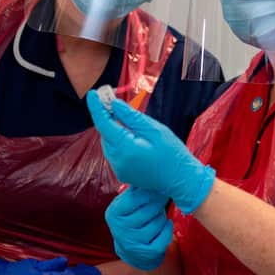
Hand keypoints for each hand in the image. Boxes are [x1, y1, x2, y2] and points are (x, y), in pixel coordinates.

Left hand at [87, 91, 215, 213]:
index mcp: (125, 148)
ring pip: (108, 143)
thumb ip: (131, 117)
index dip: (96, 107)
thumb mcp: (154, 129)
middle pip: (104, 134)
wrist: (182, 180)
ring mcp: (119, 169)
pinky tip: (131, 136)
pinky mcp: (122, 174)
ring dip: (113, 130)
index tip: (92, 93)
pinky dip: (118, 142)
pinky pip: (114, 153)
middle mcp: (118, 160)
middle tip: (112, 101)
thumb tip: (113, 104)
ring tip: (126, 120)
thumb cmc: (172, 153)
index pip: (104, 124)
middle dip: (107, 117)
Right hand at [105, 187, 172, 270]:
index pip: (136, 197)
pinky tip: (167, 224)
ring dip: (162, 217)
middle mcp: (120, 229)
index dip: (151, 191)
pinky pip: (163, 239)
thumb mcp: (128, 202)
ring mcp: (132, 243)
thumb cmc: (132, 217)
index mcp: (114, 213)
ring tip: (160, 213)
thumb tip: (150, 170)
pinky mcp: (144, 254)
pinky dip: (167, 231)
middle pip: (149, 210)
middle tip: (162, 199)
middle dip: (158, 204)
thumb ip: (136, 189)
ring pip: (157, 224)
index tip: (160, 186)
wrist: (129, 247)